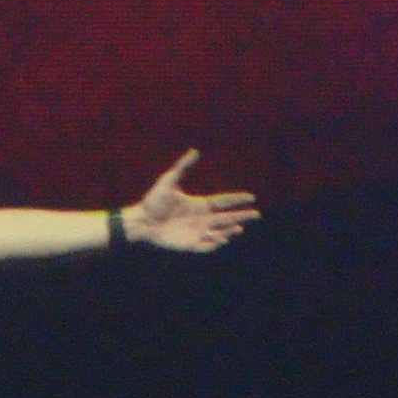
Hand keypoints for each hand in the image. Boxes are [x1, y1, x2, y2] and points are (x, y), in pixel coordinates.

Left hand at [126, 152, 258, 254]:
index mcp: (200, 204)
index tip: (251, 197)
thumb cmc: (154, 201)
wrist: (142, 221)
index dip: (237, 200)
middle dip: (242, 216)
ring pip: (220, 232)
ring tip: (238, 227)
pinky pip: (208, 246)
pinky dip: (216, 243)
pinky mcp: (191, 245)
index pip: (223, 202)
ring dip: (230, 230)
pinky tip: (222, 238)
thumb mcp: (169, 180)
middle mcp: (202, 219)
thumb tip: (195, 151)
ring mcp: (198, 232)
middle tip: (256, 214)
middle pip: (227, 218)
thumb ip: (183, 167)